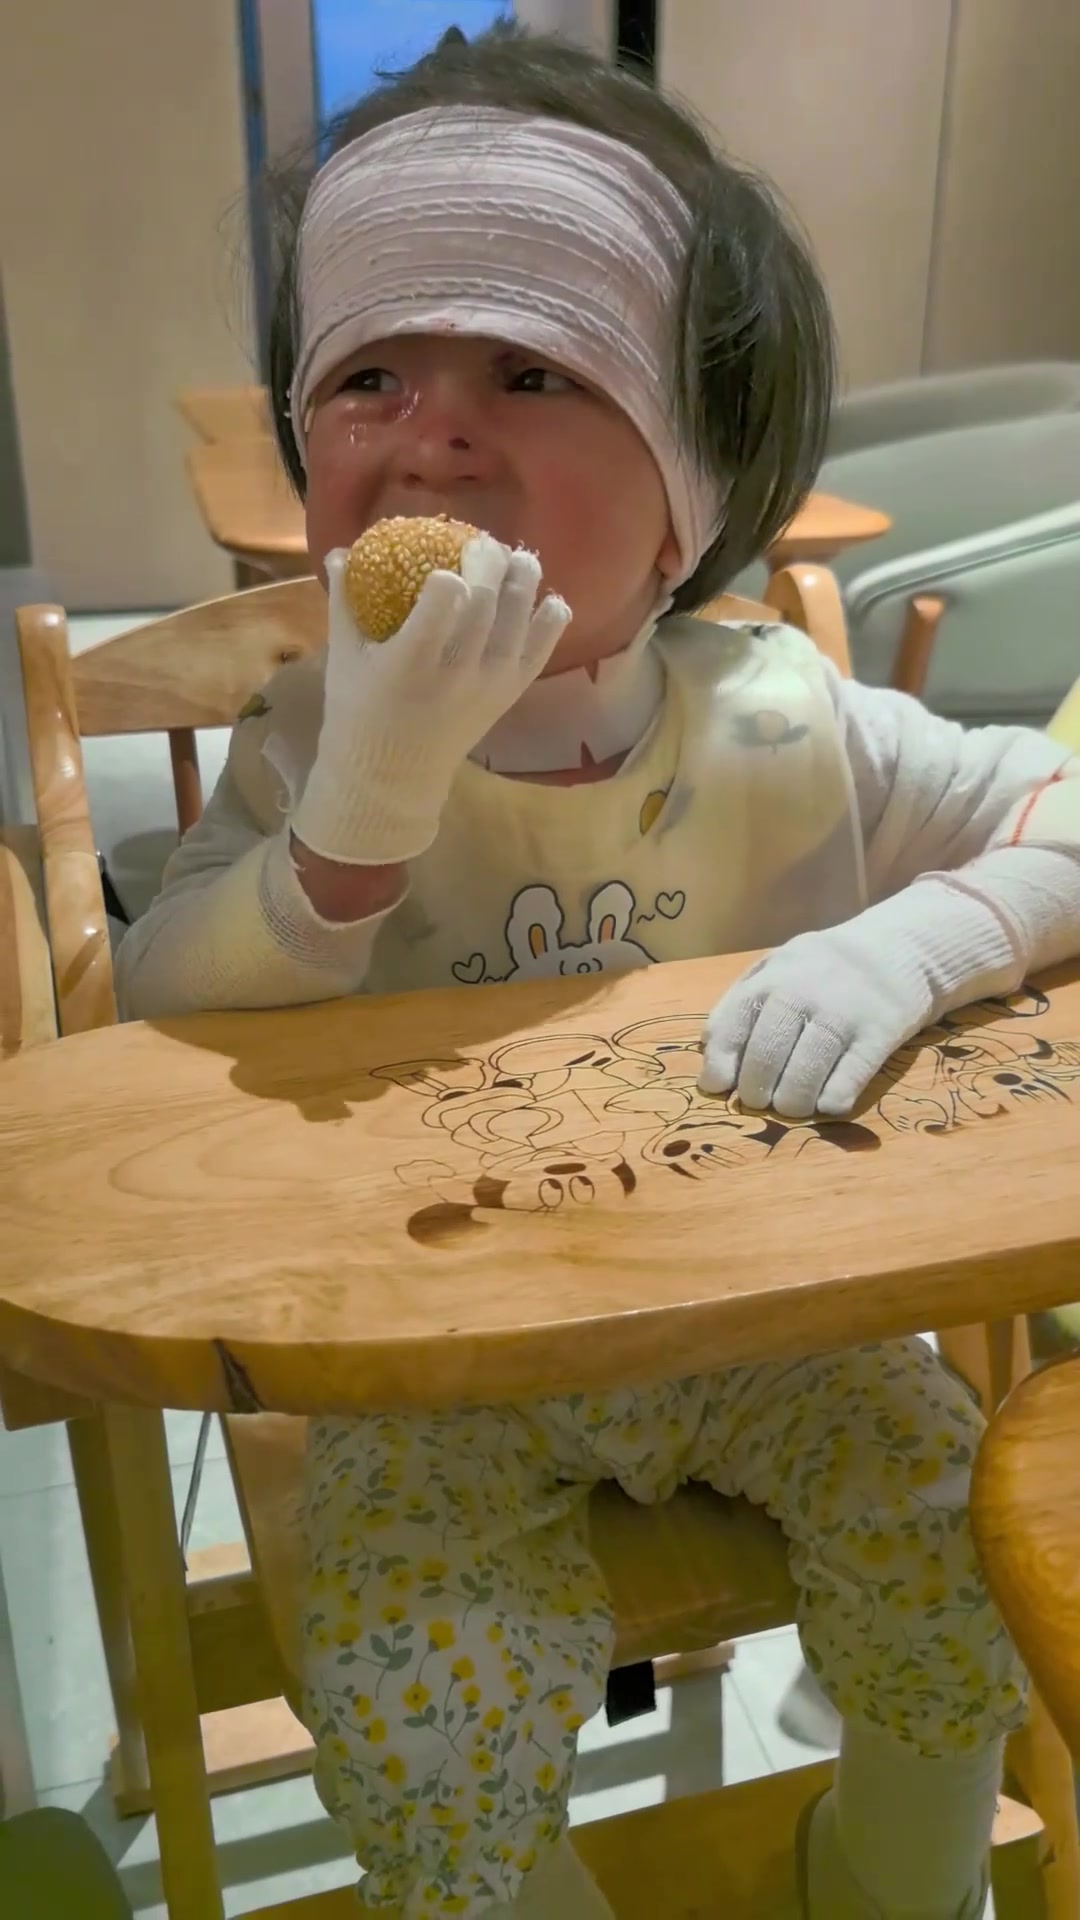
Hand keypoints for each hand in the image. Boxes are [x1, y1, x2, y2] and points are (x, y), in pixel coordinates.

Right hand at [292, 536, 569, 864]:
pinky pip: (539, 652)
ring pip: (518, 621)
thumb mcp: (344, 659)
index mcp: (410, 662)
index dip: (449, 577)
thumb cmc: (359, 713)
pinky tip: (551, 598)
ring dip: (524, 582)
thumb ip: (343, 602)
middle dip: (489, 563)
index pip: (442, 606)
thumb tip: (342, 549)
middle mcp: (456, 672)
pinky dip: (550, 622)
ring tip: (519, 558)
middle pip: (486, 603)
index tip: (444, 563)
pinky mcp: (509, 695)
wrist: (392, 777)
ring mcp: (489, 684)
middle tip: (483, 544)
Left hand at [699, 923, 934, 1118]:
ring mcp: (843, 1014)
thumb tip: (707, 1047)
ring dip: (792, 1103)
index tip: (719, 1088)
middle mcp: (803, 994)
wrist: (899, 949)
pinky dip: (832, 1101)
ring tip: (792, 1107)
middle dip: (756, 1091)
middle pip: (766, 1057)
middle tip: (761, 1101)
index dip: (720, 1065)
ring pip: (804, 1074)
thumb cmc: (824, 968)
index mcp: (772, 979)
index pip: (733, 1027)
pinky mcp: (879, 1033)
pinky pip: (848, 1079)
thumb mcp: (776, 968)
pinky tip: (827, 1104)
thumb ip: (740, 1002)